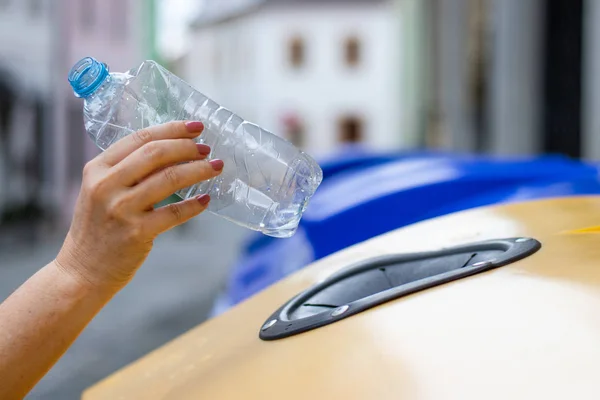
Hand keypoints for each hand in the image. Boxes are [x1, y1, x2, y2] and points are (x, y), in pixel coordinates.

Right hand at [55, 121, 223, 291]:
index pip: (139, 138)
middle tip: (207, 149)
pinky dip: (195, 205)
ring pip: (170, 179)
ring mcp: (121, 209)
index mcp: (97, 169)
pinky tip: (206, 199)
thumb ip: (126, 171)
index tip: (195, 127)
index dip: (171, 129)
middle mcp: (106, 185)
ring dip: (198, 170)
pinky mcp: (137, 233)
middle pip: (156, 154)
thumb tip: (171, 151)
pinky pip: (174, 213)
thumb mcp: (100, 191)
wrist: (82, 272)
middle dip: (187, 148)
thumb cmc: (98, 228)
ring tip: (215, 167)